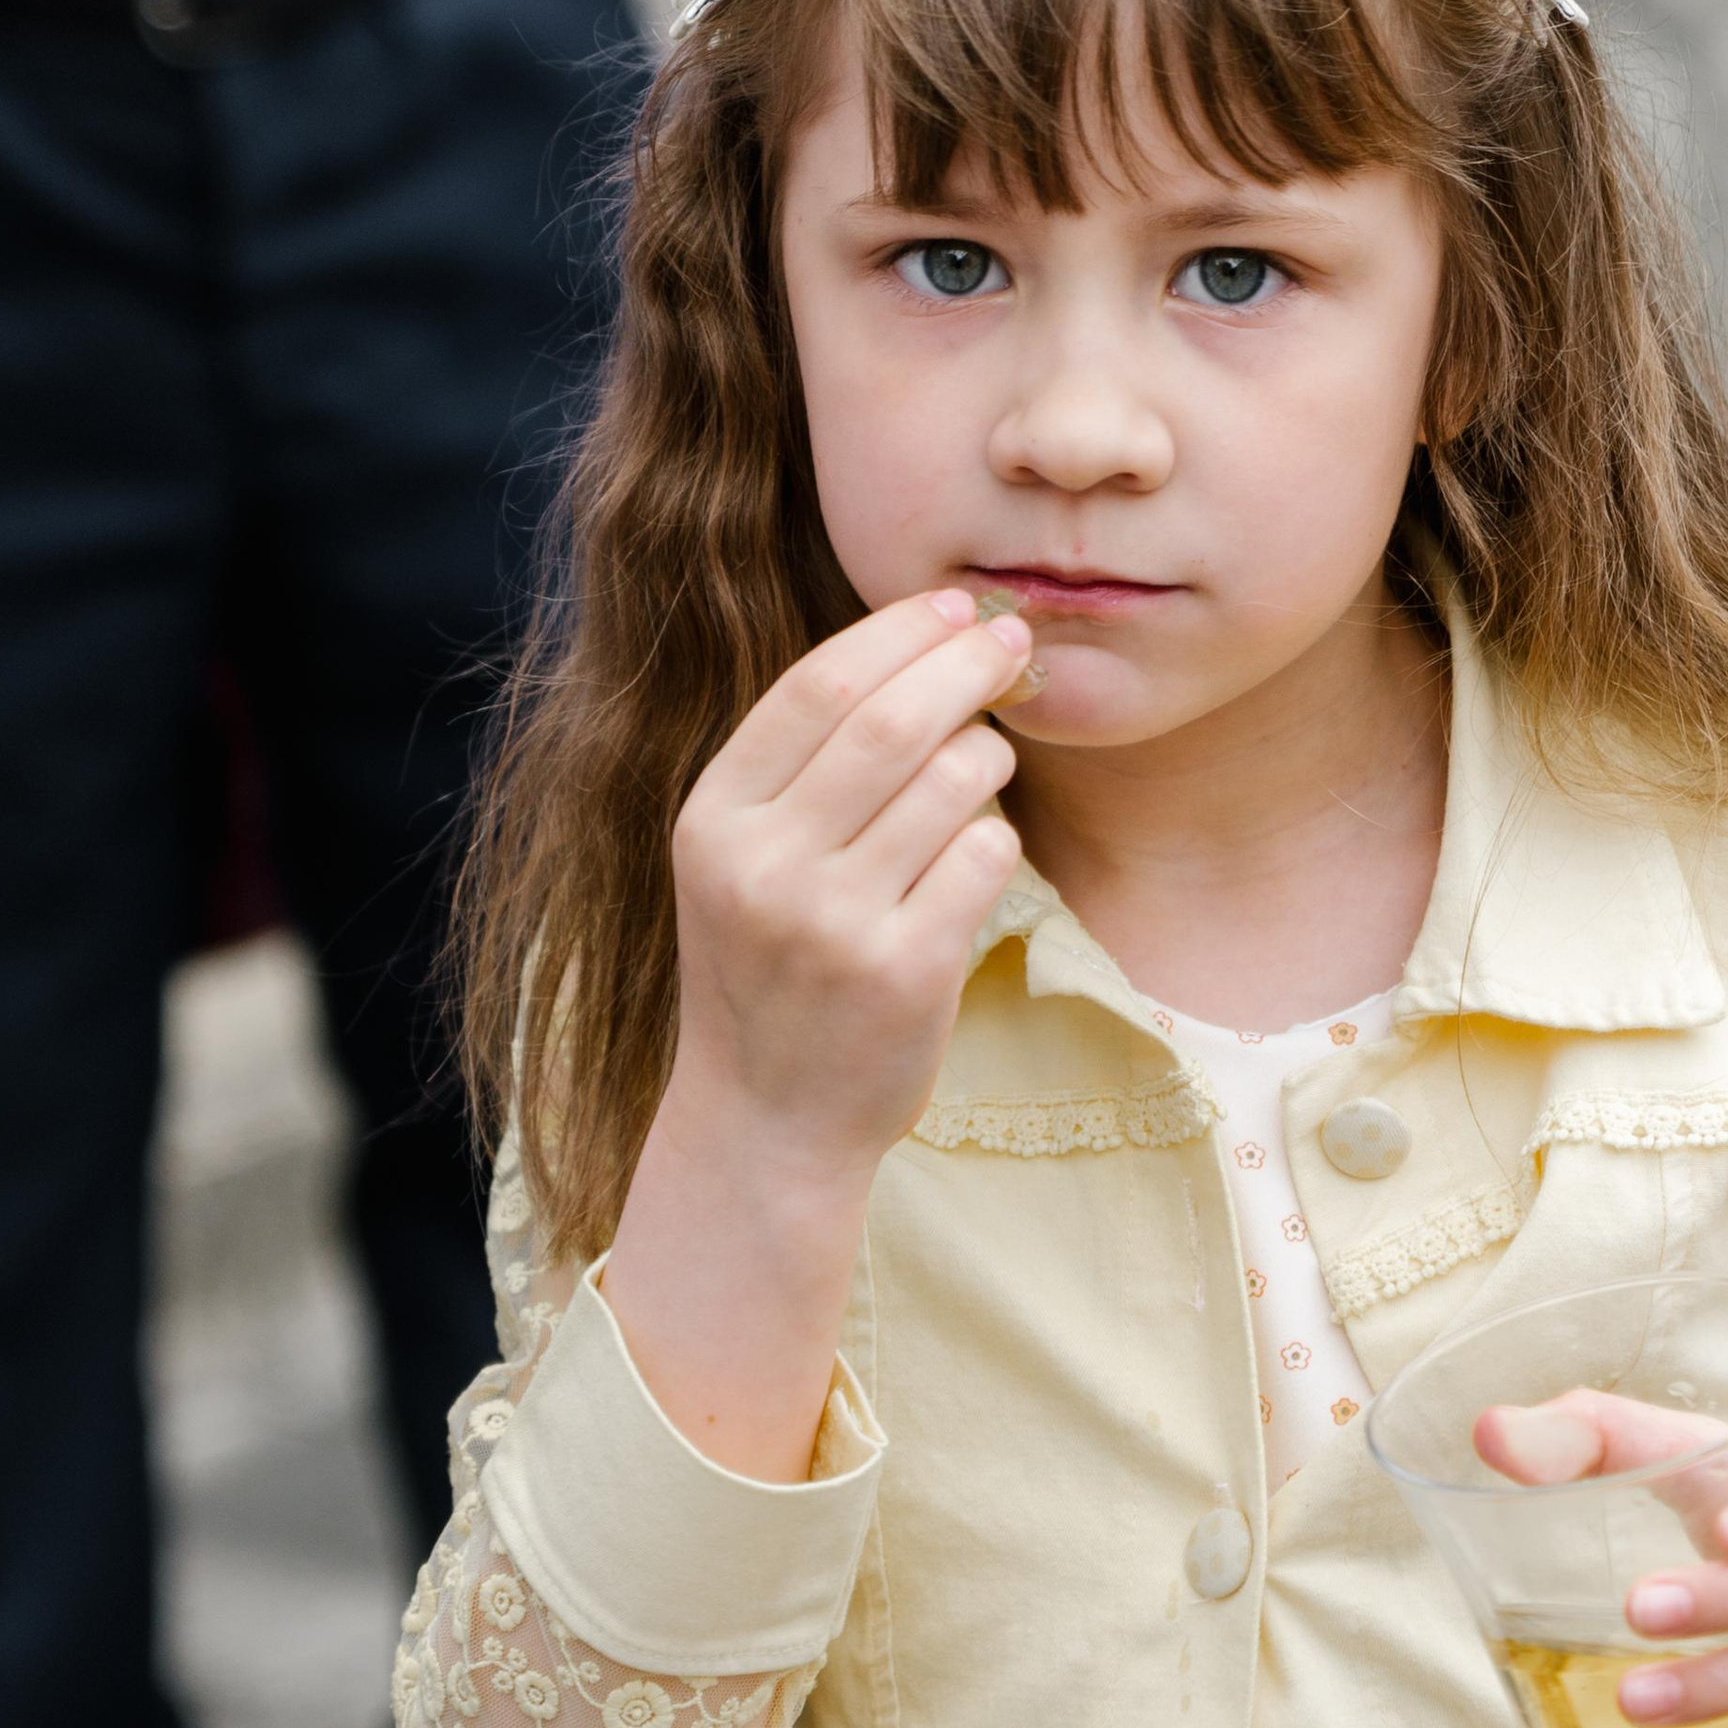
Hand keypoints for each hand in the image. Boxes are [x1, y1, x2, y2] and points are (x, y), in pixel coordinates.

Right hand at [665, 585, 1034, 1179]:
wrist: (767, 1122)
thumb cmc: (770, 974)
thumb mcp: (741, 863)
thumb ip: (801, 768)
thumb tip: (921, 645)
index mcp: (713, 821)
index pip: (815, 688)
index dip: (896, 633)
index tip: (952, 605)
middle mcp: (764, 867)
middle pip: (891, 720)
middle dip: (966, 663)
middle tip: (1014, 641)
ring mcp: (834, 923)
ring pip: (952, 782)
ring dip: (988, 756)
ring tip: (983, 768)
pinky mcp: (905, 971)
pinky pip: (987, 856)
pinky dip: (996, 839)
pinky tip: (976, 857)